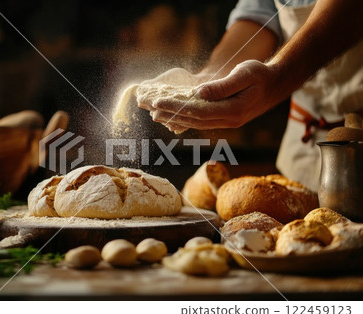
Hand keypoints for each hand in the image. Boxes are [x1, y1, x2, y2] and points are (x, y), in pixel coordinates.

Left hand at [140, 60, 281, 129]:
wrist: (275, 85)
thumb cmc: (261, 75)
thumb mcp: (245, 74)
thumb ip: (223, 85)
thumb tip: (200, 93)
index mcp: (234, 110)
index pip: (199, 112)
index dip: (178, 109)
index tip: (160, 103)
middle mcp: (230, 120)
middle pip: (195, 120)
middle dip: (172, 115)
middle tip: (153, 110)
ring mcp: (228, 122)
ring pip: (197, 123)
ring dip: (177, 119)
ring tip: (158, 115)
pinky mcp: (226, 119)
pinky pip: (202, 122)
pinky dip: (187, 120)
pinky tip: (176, 117)